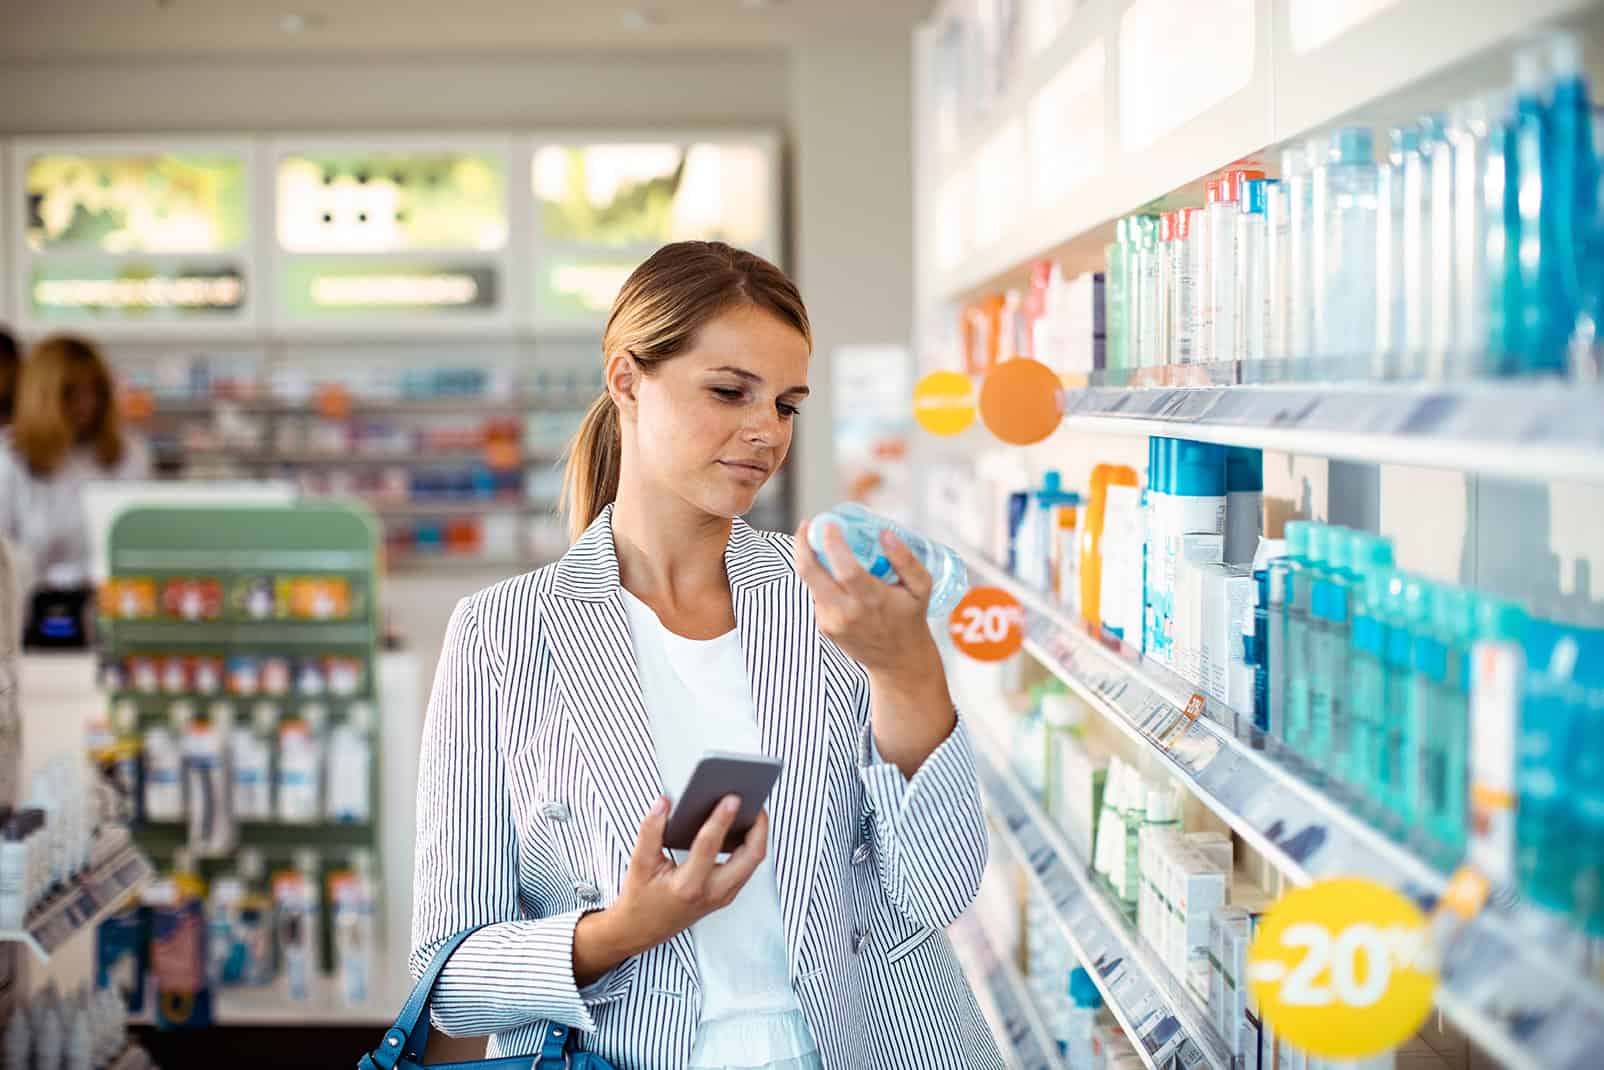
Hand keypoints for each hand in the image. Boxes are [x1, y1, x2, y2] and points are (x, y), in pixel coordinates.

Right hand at [576, 794, 767, 978]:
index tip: (731, 797)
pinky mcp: (726, 894)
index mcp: (688, 886)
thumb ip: (651, 831)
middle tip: (755, 800)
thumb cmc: (640, 898)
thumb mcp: (639, 864)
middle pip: (751, 856)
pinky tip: (742, 826)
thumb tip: (664, 802)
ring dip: (757, 834)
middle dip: (759, 826)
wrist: (641, 930)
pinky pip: (746, 866)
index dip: (721, 819)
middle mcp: (712, 893)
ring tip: (752, 807)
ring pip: (753, 861)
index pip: (710, 846)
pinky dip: (749, 845)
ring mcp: (723, 896)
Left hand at [793, 520, 941, 678]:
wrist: (897, 660)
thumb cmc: (910, 618)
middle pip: (810, 573)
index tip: (828, 522)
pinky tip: (831, 571)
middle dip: (803, 544)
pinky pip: (815, 594)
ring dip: (809, 558)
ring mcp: (831, 621)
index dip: (833, 543)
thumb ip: (905, 559)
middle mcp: (847, 612)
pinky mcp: (823, 626)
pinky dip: (819, 578)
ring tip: (820, 542)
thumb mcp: (921, 587)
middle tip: (807, 525)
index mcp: (872, 600)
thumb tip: (884, 532)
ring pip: (808, 581)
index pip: (845, 568)